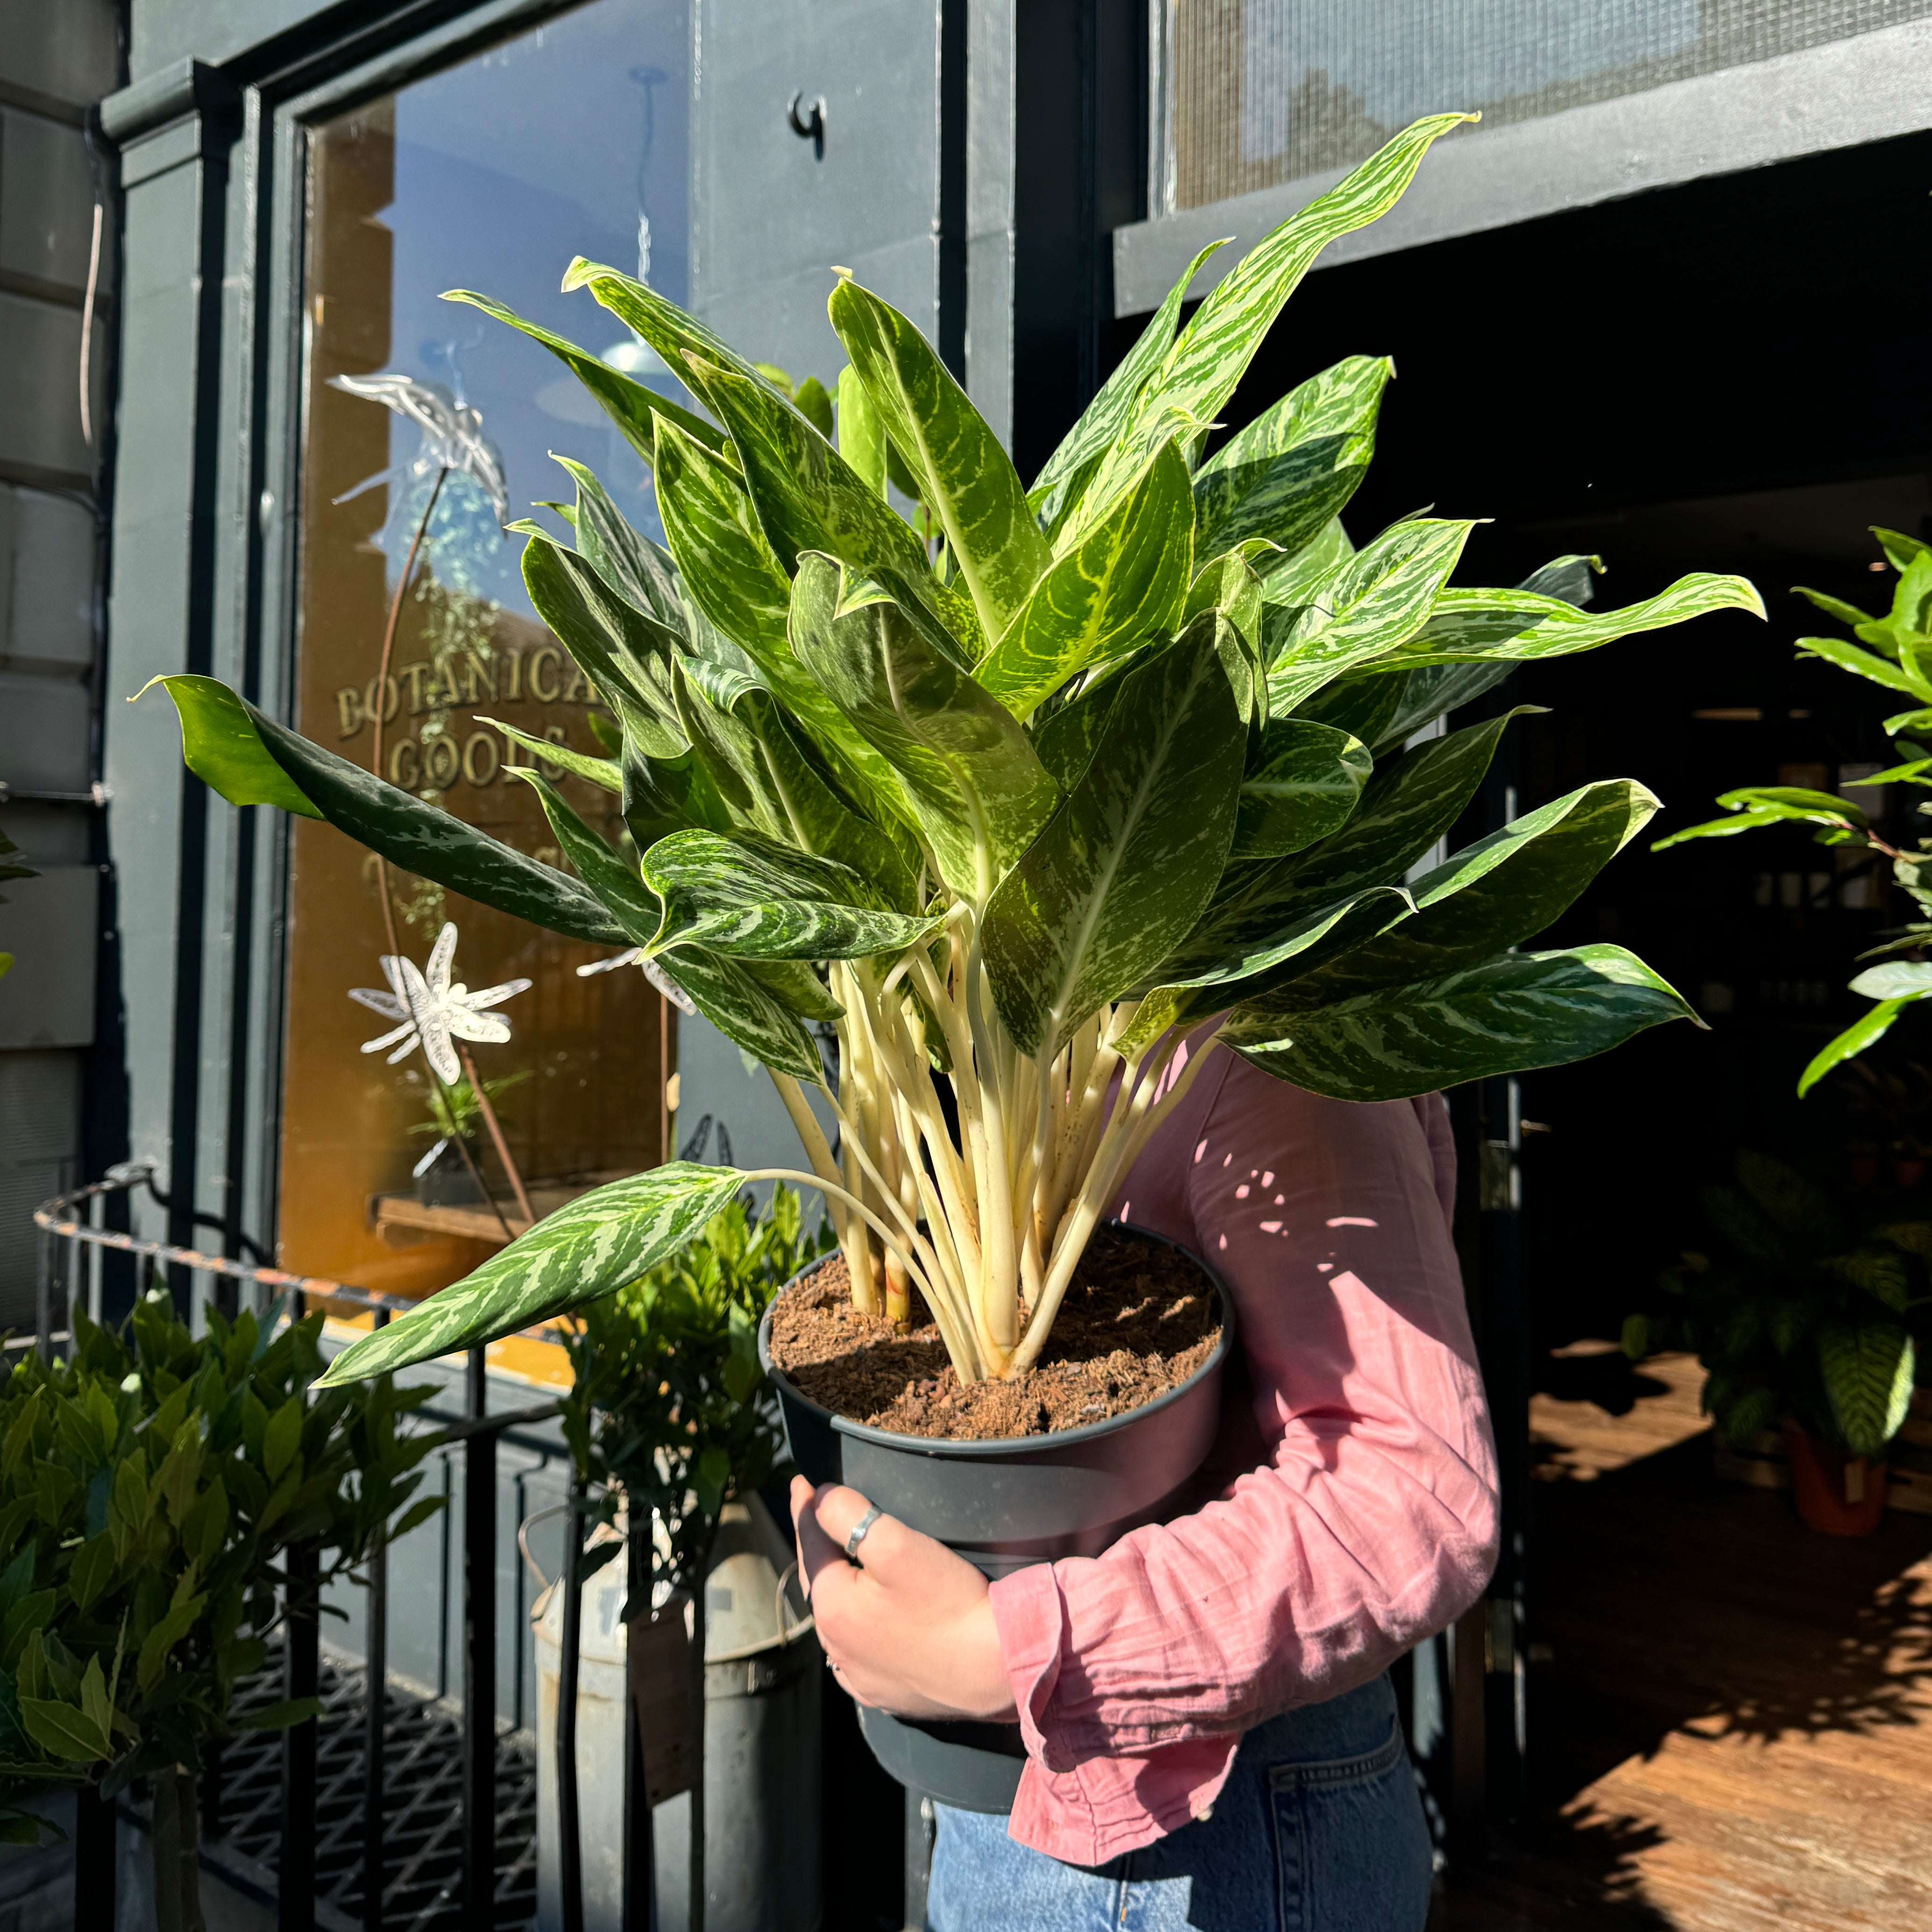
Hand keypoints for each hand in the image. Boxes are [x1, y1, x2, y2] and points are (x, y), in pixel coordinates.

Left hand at [790, 1477, 1018, 1721]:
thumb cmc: (949, 1602)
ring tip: (833, 1564)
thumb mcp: (896, 1544)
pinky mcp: (885, 1692)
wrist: (997, 1666)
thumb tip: (820, 1497)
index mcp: (831, 1606)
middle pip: (818, 1582)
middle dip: (814, 1547)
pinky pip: (856, 1656)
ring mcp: (860, 1676)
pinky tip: (860, 1626)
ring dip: (832, 1589)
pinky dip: (853, 1631)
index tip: (800, 1482)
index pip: (809, 1544)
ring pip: (836, 1620)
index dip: (804, 1509)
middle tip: (813, 1515)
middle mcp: (836, 1647)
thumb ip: (848, 1514)